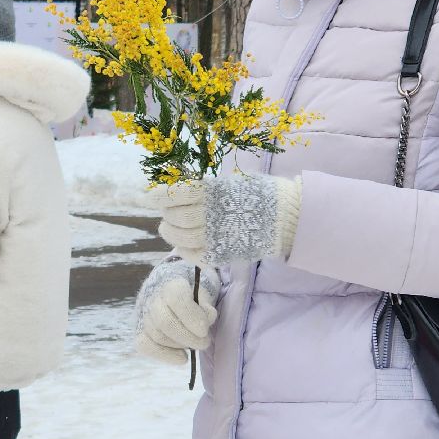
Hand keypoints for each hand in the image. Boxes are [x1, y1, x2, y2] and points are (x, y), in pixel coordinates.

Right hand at [133, 260, 220, 365]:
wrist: (176, 282)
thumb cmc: (194, 288)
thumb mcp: (206, 288)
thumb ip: (206, 303)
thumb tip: (207, 317)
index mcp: (170, 280)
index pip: (176, 298)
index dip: (191, 317)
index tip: (204, 329)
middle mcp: (152, 296)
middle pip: (165, 322)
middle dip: (188, 337)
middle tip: (204, 342)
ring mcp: (142, 312)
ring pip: (156, 335)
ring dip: (180, 345)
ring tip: (195, 344)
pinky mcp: (139, 328)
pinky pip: (144, 345)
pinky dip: (164, 355)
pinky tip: (182, 357)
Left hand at [154, 174, 301, 266]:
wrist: (285, 218)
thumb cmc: (260, 195)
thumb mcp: (232, 183)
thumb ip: (207, 189)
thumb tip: (180, 192)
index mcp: (213, 192)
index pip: (176, 194)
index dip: (160, 196)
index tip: (153, 196)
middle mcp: (211, 214)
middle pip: (175, 217)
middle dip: (167, 215)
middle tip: (167, 215)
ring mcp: (215, 236)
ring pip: (180, 237)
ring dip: (171, 232)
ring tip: (169, 228)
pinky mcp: (221, 253)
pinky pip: (193, 255)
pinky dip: (184, 250)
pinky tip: (184, 244)